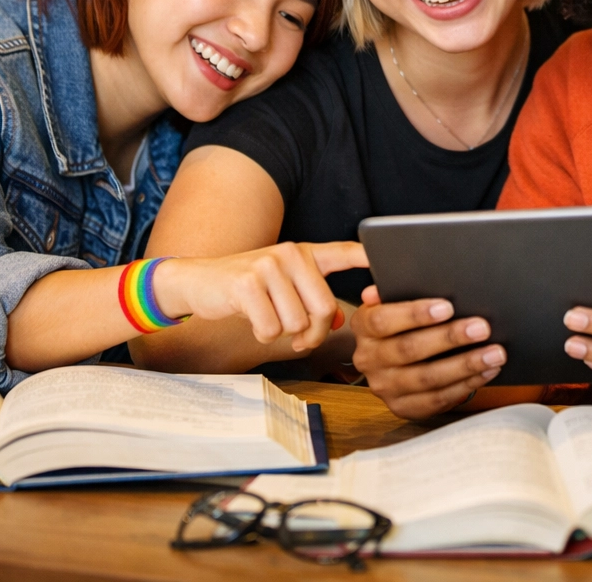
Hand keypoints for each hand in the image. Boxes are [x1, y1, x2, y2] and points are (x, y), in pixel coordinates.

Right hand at [154, 241, 367, 352]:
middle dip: (314, 333)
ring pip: (297, 323)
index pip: (344, 252)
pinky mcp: (247, 285)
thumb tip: (339, 324)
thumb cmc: (248, 288)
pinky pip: (271, 329)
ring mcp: (268, 267)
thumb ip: (312, 299)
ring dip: (284, 334)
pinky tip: (252, 319)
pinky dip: (263, 335)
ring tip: (268, 319)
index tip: (392, 261)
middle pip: (324, 308)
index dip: (368, 258)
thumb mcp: (283, 286)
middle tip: (301, 338)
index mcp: (304, 253)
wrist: (198, 280)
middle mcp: (290, 253)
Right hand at [350, 286, 505, 418]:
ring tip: (495, 352)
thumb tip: (399, 280)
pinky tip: (487, 371)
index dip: (415, 314)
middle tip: (482, 327)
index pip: (382, 320)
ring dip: (465, 365)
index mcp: (363, 327)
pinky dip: (466, 385)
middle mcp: (368, 359)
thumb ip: (399, 289)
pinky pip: (437, 399)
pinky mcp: (402, 408)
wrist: (392, 360)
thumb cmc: (403, 321)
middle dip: (449, 338)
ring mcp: (385, 387)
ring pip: (427, 378)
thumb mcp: (395, 301)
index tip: (447, 307)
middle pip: (408, 349)